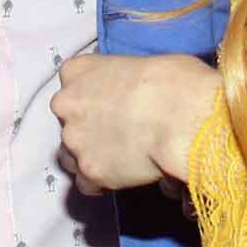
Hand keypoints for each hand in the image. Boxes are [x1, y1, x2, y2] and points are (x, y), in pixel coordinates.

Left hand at [51, 53, 219, 196]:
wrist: (180, 118)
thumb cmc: (172, 82)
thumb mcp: (141, 64)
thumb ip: (123, 81)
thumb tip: (136, 96)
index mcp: (77, 70)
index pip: (72, 84)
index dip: (93, 97)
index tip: (111, 103)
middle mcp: (66, 105)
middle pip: (68, 122)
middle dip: (88, 129)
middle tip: (119, 132)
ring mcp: (75, 141)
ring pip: (71, 156)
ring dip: (90, 156)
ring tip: (120, 157)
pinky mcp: (90, 172)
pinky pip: (87, 183)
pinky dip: (102, 181)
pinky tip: (123, 174)